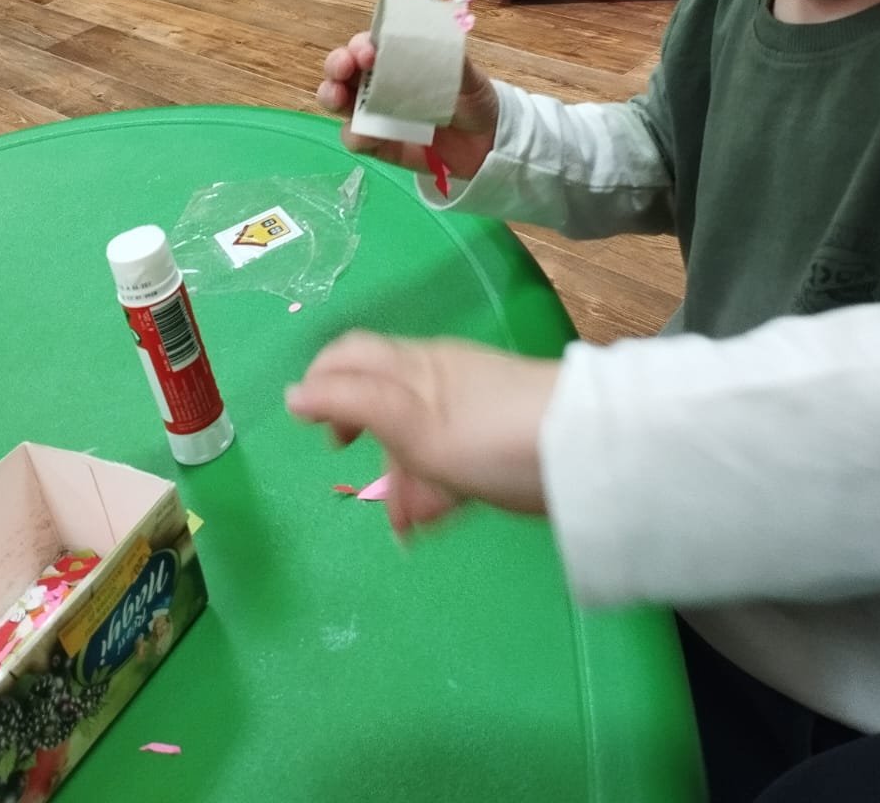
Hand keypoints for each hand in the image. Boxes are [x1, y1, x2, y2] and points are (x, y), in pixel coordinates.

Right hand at [286, 331, 557, 534]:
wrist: (584, 451)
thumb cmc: (491, 436)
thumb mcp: (412, 423)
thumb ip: (353, 403)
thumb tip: (294, 392)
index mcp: (412, 366)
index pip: (351, 356)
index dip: (321, 382)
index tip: (308, 428)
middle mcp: (437, 378)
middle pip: (382, 398)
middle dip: (362, 435)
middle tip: (352, 472)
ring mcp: (471, 408)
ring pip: (417, 435)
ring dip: (399, 474)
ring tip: (401, 523)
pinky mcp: (499, 439)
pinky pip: (451, 459)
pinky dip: (433, 486)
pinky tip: (431, 520)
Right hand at [317, 32, 499, 177]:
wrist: (487, 145)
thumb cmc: (473, 100)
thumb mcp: (467, 75)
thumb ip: (450, 56)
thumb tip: (436, 33)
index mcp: (396, 60)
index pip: (368, 44)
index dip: (361, 44)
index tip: (369, 52)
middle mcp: (379, 83)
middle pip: (343, 69)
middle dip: (337, 64)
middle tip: (344, 68)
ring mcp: (375, 114)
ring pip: (339, 101)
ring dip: (331, 95)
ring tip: (337, 97)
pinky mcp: (378, 145)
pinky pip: (356, 139)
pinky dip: (354, 135)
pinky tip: (364, 135)